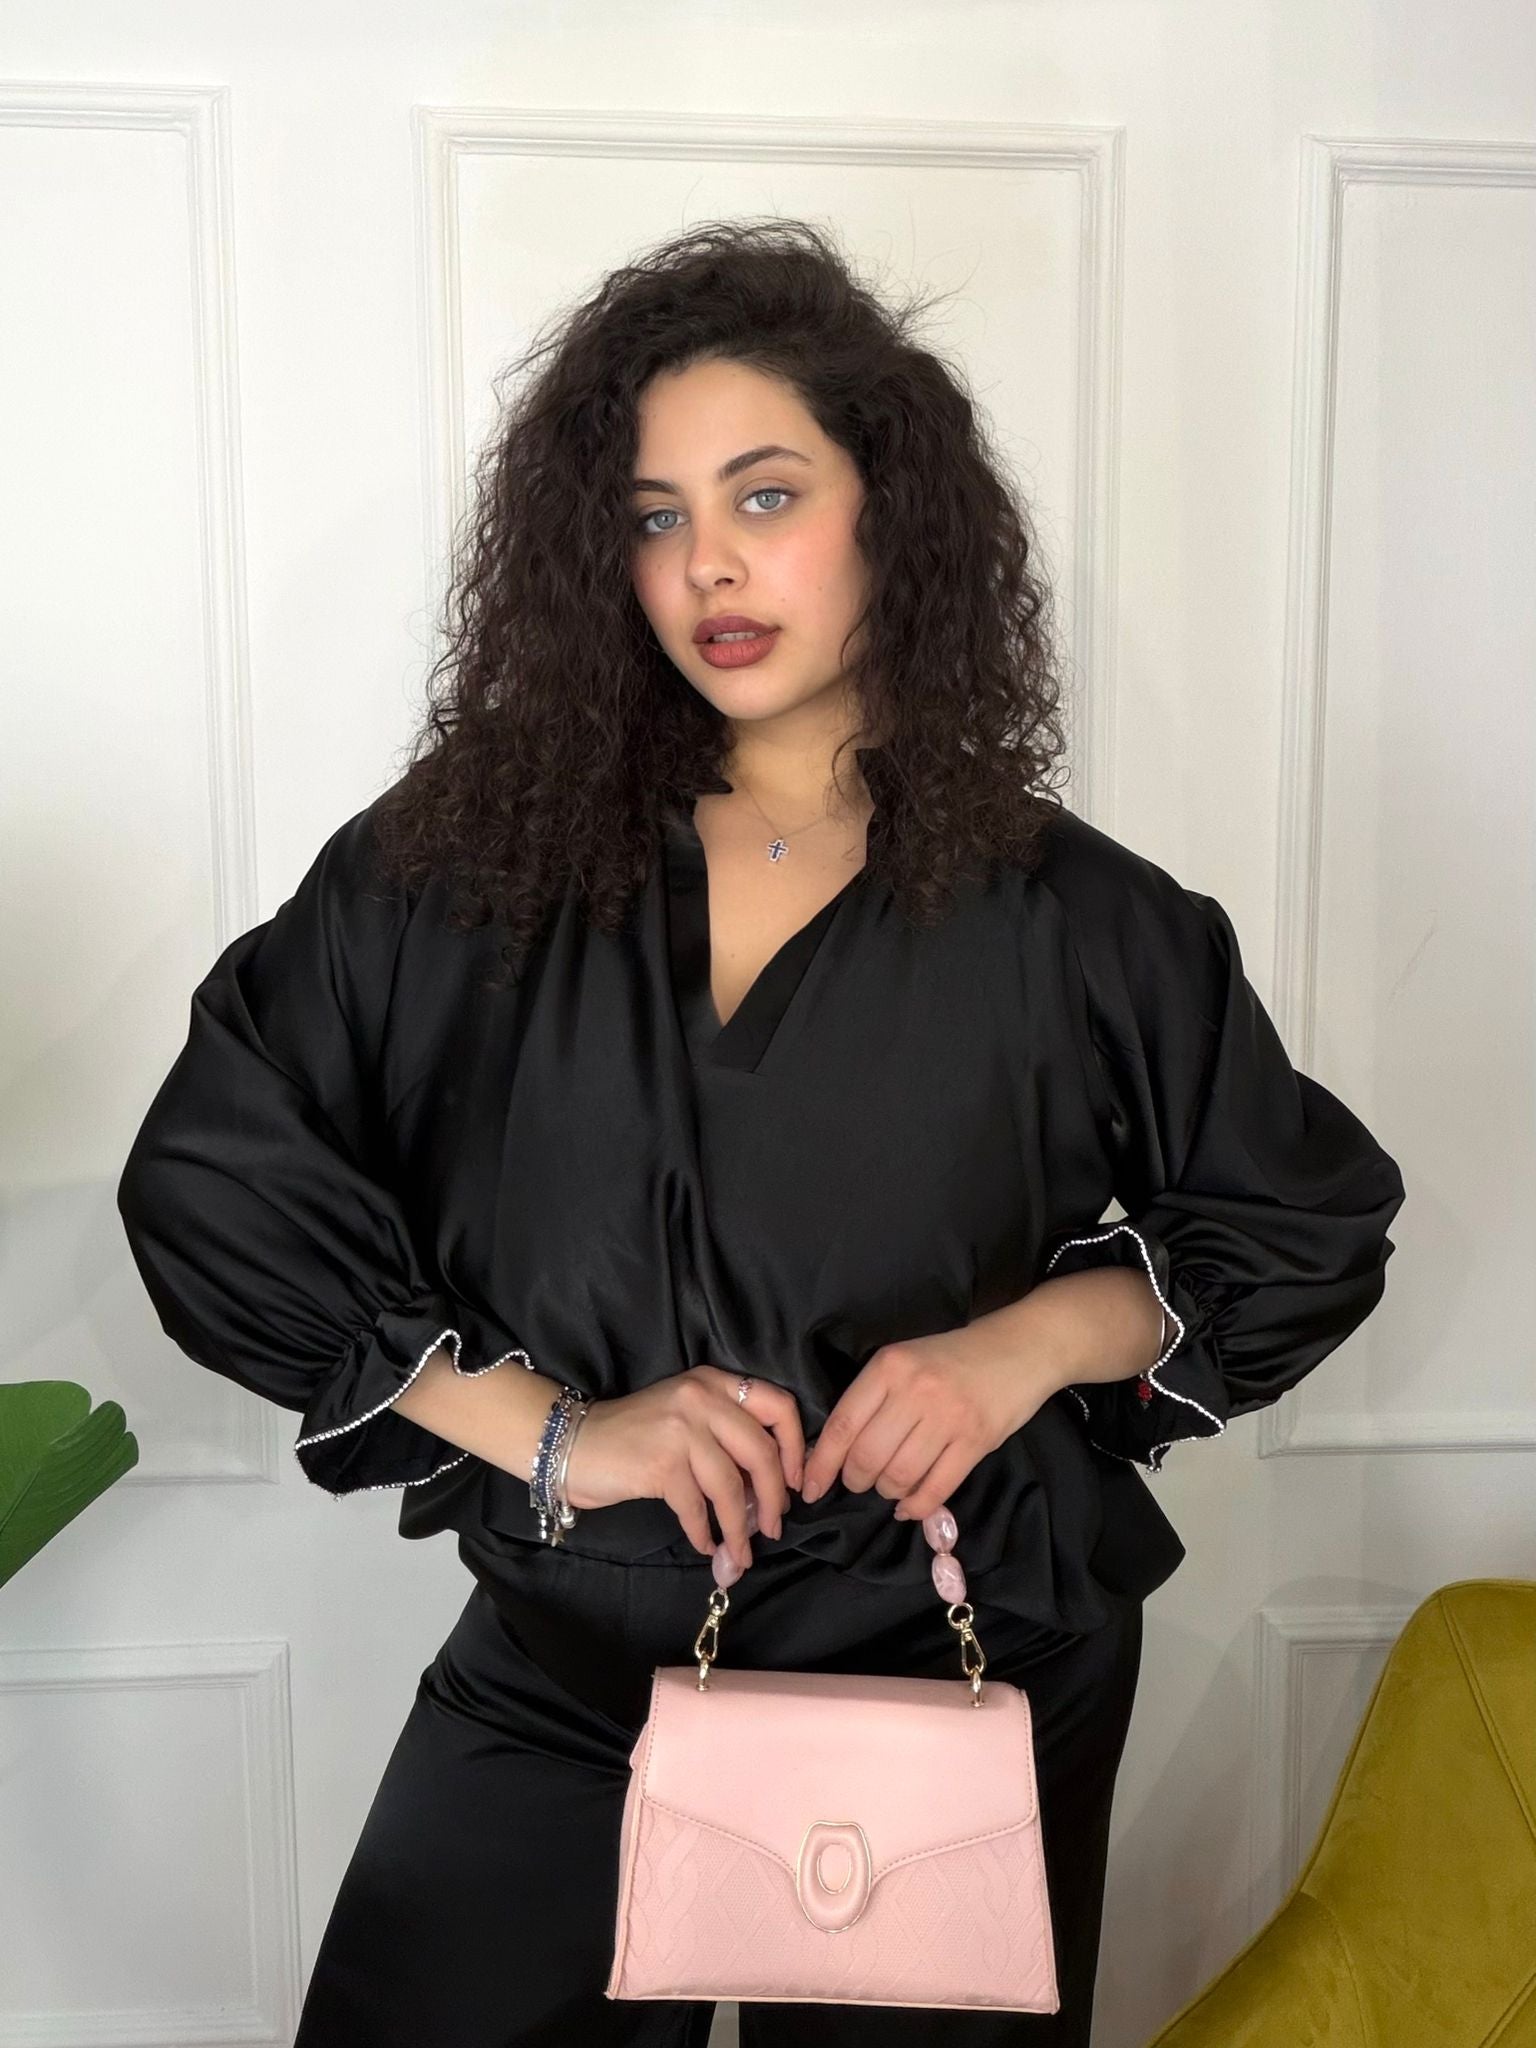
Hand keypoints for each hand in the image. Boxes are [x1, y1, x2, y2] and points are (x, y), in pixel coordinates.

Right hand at [562, 1365, 805, 1572]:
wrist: (573, 1443)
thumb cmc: (634, 1437)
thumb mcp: (686, 1418)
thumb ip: (727, 1441)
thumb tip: (770, 1496)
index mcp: (714, 1383)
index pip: (780, 1406)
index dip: (796, 1448)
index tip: (795, 1484)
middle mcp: (702, 1397)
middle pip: (761, 1453)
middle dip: (774, 1499)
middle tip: (773, 1527)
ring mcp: (681, 1429)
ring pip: (731, 1487)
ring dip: (740, 1529)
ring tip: (739, 1553)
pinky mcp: (661, 1463)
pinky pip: (698, 1507)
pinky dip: (705, 1532)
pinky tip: (705, 1544)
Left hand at [798, 1323, 1057, 1525]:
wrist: (1019, 1349)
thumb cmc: (953, 1357)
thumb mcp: (906, 1361)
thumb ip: (873, 1398)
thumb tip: (833, 1451)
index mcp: (889, 1366)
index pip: (843, 1424)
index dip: (821, 1463)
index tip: (810, 1488)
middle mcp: (915, 1390)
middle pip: (868, 1455)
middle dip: (856, 1480)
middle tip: (860, 1482)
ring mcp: (948, 1416)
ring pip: (899, 1475)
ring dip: (887, 1491)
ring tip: (890, 1487)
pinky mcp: (977, 1440)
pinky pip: (936, 1488)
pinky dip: (916, 1506)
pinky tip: (909, 1506)